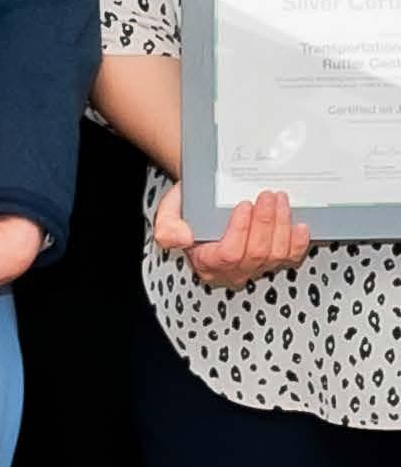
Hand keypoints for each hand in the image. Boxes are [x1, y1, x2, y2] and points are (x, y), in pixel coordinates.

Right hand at [154, 182, 309, 288]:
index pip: (228, 254)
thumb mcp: (167, 214)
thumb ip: (167, 228)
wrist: (203, 206)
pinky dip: (298, 242)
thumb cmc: (188, 211)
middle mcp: (232, 271)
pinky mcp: (272, 263)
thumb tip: (183, 237)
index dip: (241, 230)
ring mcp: (254, 268)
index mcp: (206, 262)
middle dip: (266, 222)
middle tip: (267, 195)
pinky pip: (290, 258)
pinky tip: (299, 225)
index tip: (244, 204)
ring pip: (276, 255)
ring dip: (281, 225)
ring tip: (280, 200)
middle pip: (257, 253)